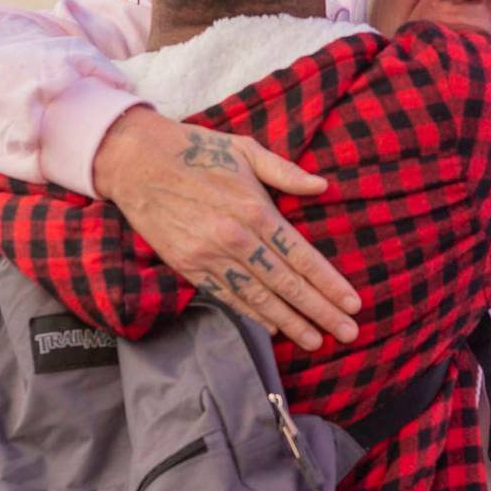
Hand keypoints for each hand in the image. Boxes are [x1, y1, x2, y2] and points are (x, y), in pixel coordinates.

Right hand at [93, 106, 360, 350]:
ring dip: (290, 322)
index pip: (302, 256)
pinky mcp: (189, 266)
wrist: (137, 162)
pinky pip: (227, 297)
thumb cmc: (197, 149)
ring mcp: (211, 256)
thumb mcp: (246, 149)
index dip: (329, 283)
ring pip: (259, 297)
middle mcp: (237, 239)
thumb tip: (322, 186)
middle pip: (286, 284)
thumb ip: (285, 172)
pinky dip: (251, 315)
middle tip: (348, 333)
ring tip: (315, 341)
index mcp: (255, 210)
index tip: (353, 303)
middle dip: (320, 311)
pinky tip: (272, 329)